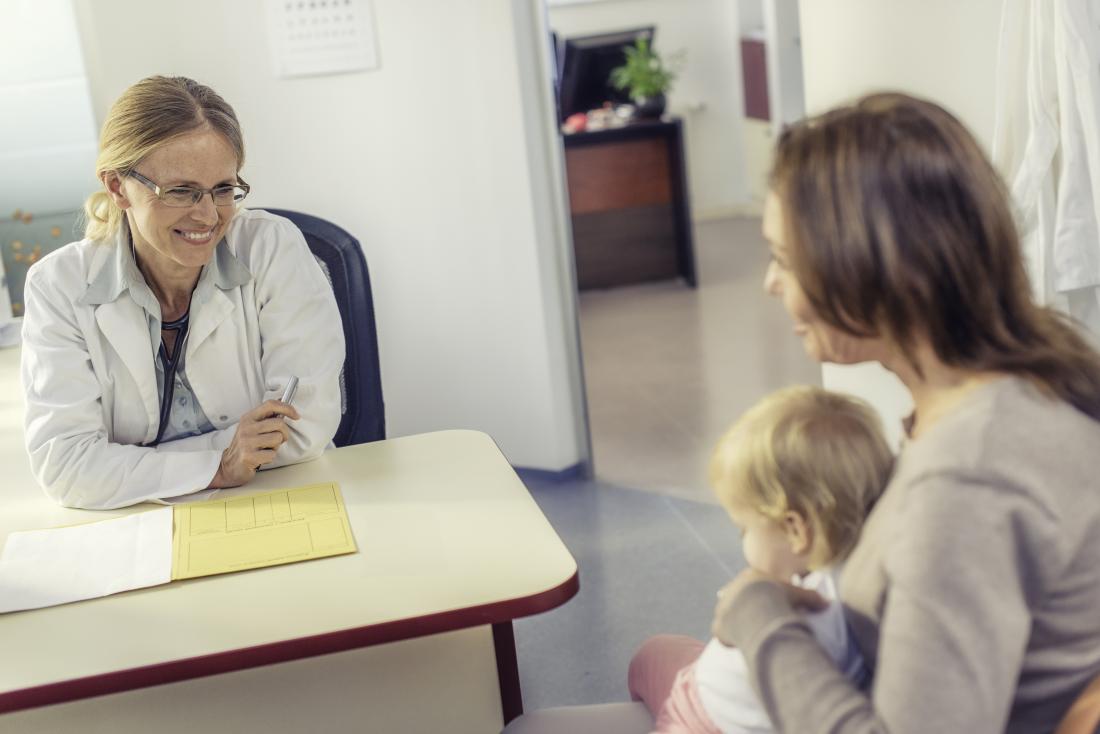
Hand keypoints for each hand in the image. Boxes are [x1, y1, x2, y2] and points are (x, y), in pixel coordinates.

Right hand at [209, 400, 300, 487]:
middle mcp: (246, 428)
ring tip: (265, 449)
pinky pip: (272, 454)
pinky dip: (270, 458)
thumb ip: (267, 416)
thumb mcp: (253, 426)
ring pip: (277, 439)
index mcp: (248, 418)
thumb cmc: (246, 445)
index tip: (296, 416)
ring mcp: (246, 442)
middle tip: (278, 440)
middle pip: (279, 424)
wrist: (229, 465)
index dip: (287, 408)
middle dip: (284, 434)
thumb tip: (282, 400)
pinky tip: (261, 458)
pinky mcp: (248, 456)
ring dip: (276, 447)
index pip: (270, 405)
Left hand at [711, 568, 827, 645]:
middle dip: (747, 609)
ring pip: (728, 615)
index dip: (761, 595)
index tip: (769, 605)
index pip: (753, 584)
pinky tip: (739, 645)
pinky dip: (729, 639)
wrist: (758, 609)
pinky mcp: (718, 625)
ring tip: (750, 634)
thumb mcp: (800, 594)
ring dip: (736, 624)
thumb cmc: (779, 597)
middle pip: (738, 599)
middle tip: (760, 622)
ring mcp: (723, 607)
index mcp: (750, 577)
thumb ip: (812, 597)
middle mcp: (732, 589)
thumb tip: (827, 603)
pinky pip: (722, 634)